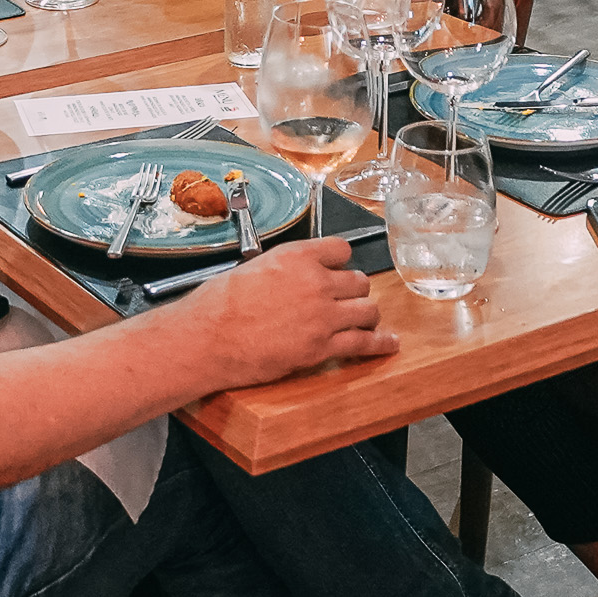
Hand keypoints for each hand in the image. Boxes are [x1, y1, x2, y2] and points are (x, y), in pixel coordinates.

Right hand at [174, 239, 394, 385]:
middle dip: (353, 290)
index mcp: (297, 256)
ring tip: (364, 319)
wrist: (208, 337)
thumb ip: (285, 269)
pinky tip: (389, 343)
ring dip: (366, 314)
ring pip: (367, 310)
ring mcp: (323, 316)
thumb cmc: (219, 304)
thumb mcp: (253, 268)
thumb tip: (295, 278)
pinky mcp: (322, 347)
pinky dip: (380, 344)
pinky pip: (363, 343)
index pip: (340, 249)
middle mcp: (316, 281)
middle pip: (358, 281)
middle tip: (345, 299)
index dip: (339, 262)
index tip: (338, 269)